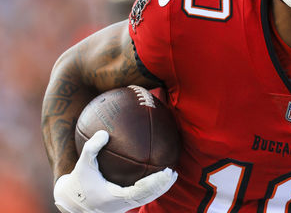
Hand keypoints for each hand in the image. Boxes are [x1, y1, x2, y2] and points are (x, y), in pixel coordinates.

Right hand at [54, 130, 177, 212]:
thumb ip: (92, 148)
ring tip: (171, 175)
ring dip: (160, 189)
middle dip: (161, 186)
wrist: (72, 203)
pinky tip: (158, 177)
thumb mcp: (82, 164)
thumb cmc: (79, 182)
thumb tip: (104, 132)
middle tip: (172, 172)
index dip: (153, 184)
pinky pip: (141, 197)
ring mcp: (123, 206)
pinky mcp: (123, 205)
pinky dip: (151, 189)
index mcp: (114, 197)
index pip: (139, 192)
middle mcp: (121, 204)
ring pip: (146, 199)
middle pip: (147, 197)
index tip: (165, 172)